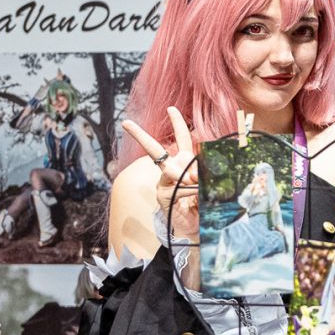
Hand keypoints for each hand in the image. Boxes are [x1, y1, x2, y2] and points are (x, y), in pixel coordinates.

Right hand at [121, 106, 198, 239]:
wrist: (197, 226)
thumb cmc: (204, 202)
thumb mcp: (208, 183)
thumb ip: (202, 173)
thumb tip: (192, 172)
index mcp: (184, 162)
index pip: (182, 139)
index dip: (177, 123)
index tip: (171, 108)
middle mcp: (171, 169)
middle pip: (154, 149)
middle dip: (140, 136)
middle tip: (126, 123)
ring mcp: (164, 183)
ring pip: (173, 170)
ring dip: (190, 177)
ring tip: (200, 186)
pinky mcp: (162, 195)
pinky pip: (178, 187)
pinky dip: (191, 191)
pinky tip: (196, 197)